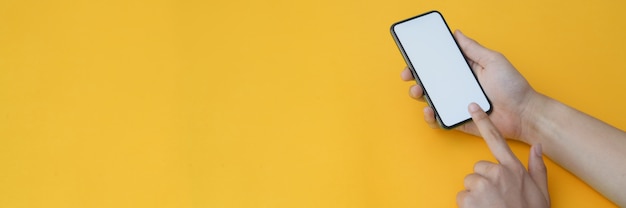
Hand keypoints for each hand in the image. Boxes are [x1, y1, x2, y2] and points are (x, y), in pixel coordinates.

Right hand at [401, 30, 538, 141]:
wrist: (523, 115)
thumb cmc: (513, 87)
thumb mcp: (493, 61)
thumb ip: (473, 49)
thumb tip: (457, 34)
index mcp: (464, 71)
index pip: (439, 64)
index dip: (423, 62)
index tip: (412, 59)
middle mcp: (457, 87)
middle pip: (430, 81)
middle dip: (415, 78)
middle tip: (409, 76)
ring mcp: (456, 104)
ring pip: (430, 100)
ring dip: (419, 95)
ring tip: (419, 92)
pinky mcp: (458, 120)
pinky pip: (439, 120)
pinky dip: (431, 117)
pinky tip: (430, 111)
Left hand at [457, 103, 549, 207]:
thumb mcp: (541, 192)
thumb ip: (537, 167)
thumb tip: (538, 146)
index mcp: (513, 169)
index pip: (497, 139)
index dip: (484, 122)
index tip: (473, 107)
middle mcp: (497, 173)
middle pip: (478, 168)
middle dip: (482, 182)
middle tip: (495, 198)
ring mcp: (482, 185)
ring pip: (469, 184)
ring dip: (475, 196)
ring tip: (489, 207)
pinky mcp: (469, 198)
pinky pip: (461, 197)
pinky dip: (468, 207)